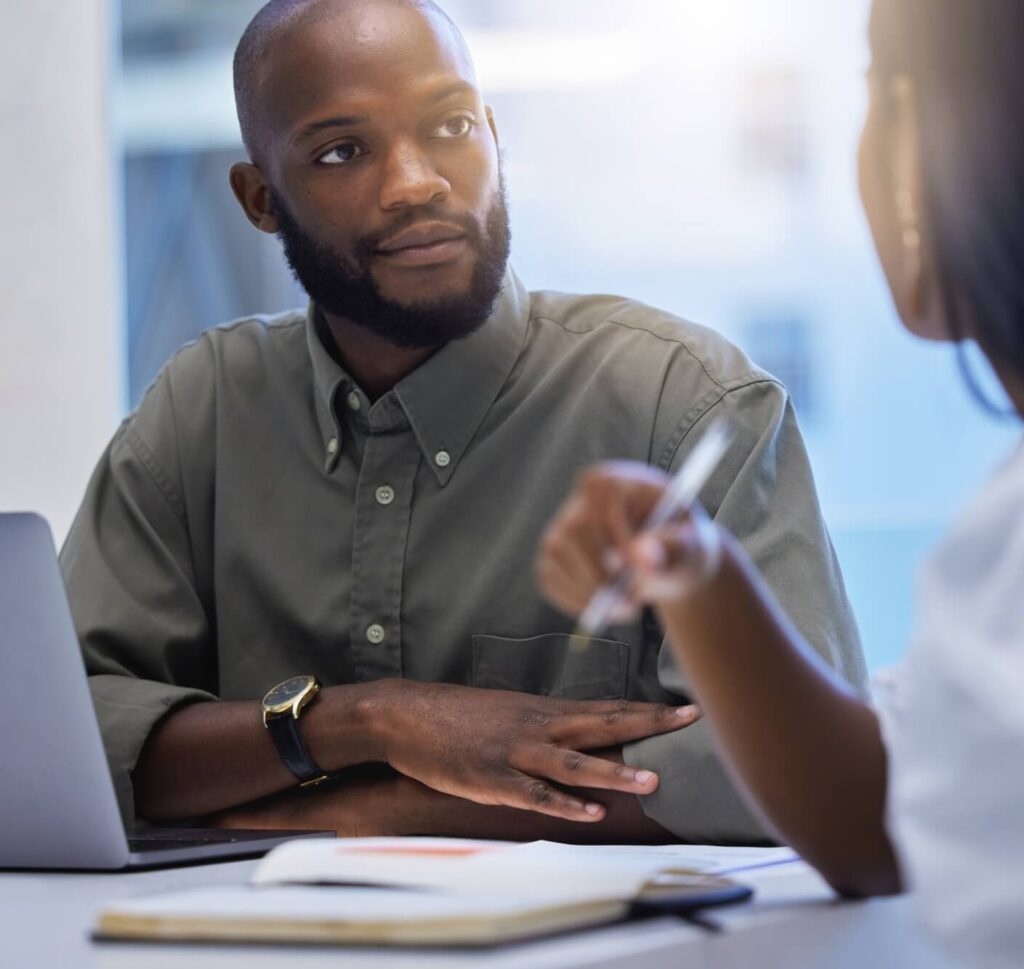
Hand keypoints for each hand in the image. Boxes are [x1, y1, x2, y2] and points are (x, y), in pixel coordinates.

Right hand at [374, 679, 697, 822]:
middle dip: (649, 724)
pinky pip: (534, 793)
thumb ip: (546, 723)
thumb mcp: (509, 710)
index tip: (685, 708)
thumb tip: (580, 732)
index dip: (647, 709)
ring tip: (650, 778)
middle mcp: (538, 726)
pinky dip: (563, 803)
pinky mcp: (492, 778)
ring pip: (574, 762)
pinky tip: (590, 812)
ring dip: (613, 770)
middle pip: (603, 723)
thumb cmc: (458, 714)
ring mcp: (516, 752)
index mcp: (543, 710)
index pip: (606, 708)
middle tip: (690, 720)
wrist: (408, 714)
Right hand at [537, 462, 722, 620]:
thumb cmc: (680, 545)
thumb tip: (644, 557)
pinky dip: (577, 602)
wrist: (668, 563)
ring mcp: (562, 527)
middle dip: (600, 575)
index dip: (614, 533)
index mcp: (616, 480)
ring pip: (557, 559)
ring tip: (626, 606)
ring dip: (590, 593)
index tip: (637, 567)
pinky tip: (604, 605)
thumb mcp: (692, 544)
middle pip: (573, 531)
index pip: (599, 494)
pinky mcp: (552, 556)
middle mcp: (581, 499)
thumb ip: (674, 547)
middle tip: (630, 605)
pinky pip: (551, 580)